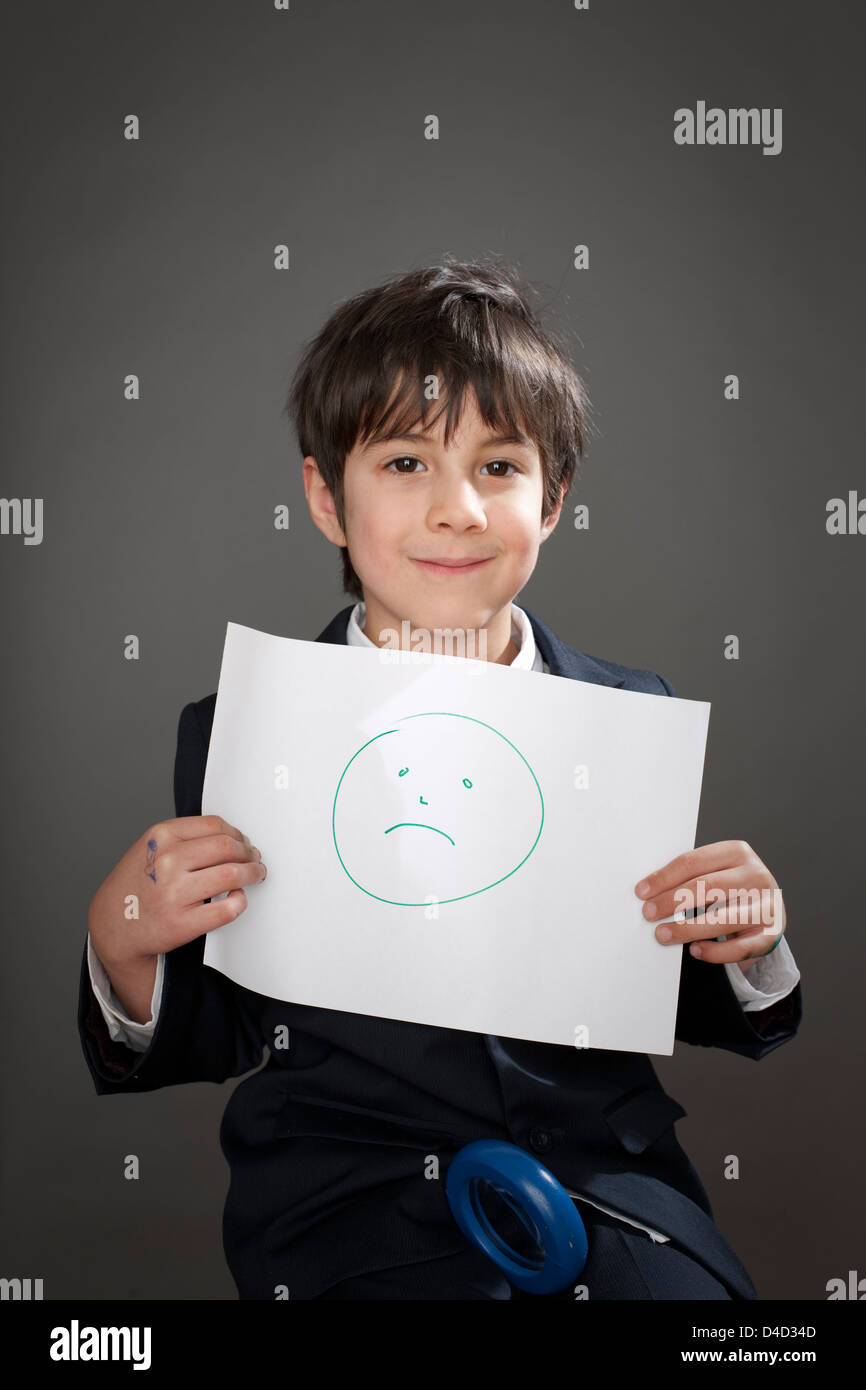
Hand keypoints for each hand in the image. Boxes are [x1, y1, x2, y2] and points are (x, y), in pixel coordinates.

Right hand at [88, 814, 266, 975]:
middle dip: (249, 852)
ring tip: (255, 875)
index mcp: (161, 836)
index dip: (237, 833)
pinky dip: (240, 901)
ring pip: (233, 874)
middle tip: (255, 859)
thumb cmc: (135, 885)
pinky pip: (228, 908)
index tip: (244, 841)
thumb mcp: (150, 847)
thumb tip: (231, 836)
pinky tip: (237, 898)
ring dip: (253, 873)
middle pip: (228, 846)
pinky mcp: (183, 923)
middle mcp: (167, 861)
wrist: (112, 924)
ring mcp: (175, 892)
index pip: (215, 825)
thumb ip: (184, 837)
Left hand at [634, 840, 785, 972]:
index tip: (642, 892)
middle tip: (648, 913)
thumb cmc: (732, 889)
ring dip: (687, 928)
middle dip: (671, 901)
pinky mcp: (771, 934)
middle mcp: (756, 875)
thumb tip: (649, 892)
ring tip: (663, 934)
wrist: (769, 908)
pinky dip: (714, 951)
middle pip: (706, 887)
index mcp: (737, 852)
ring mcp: (767, 905)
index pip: (692, 862)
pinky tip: (694, 950)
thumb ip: (690, 877)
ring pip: (722, 918)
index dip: (664, 877)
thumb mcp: (716, 871)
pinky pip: (739, 947)